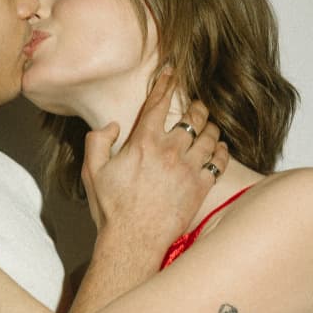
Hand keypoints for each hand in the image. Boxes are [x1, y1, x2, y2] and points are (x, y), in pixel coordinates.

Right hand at [83, 70, 228, 238]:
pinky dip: (220, 150)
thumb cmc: (112, 209)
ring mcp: (188, 169)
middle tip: (196, 105)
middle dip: (196, 106)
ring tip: (208, 127)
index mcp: (143, 143)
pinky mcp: (200, 187)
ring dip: (210, 127)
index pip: (158, 103)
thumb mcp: (92, 172)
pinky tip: (217, 149)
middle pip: (191, 116)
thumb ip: (97, 141)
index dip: (165, 82)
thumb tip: (113, 126)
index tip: (171, 70)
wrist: (133, 242)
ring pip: (209, 135)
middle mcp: (169, 151)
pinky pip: (219, 160)